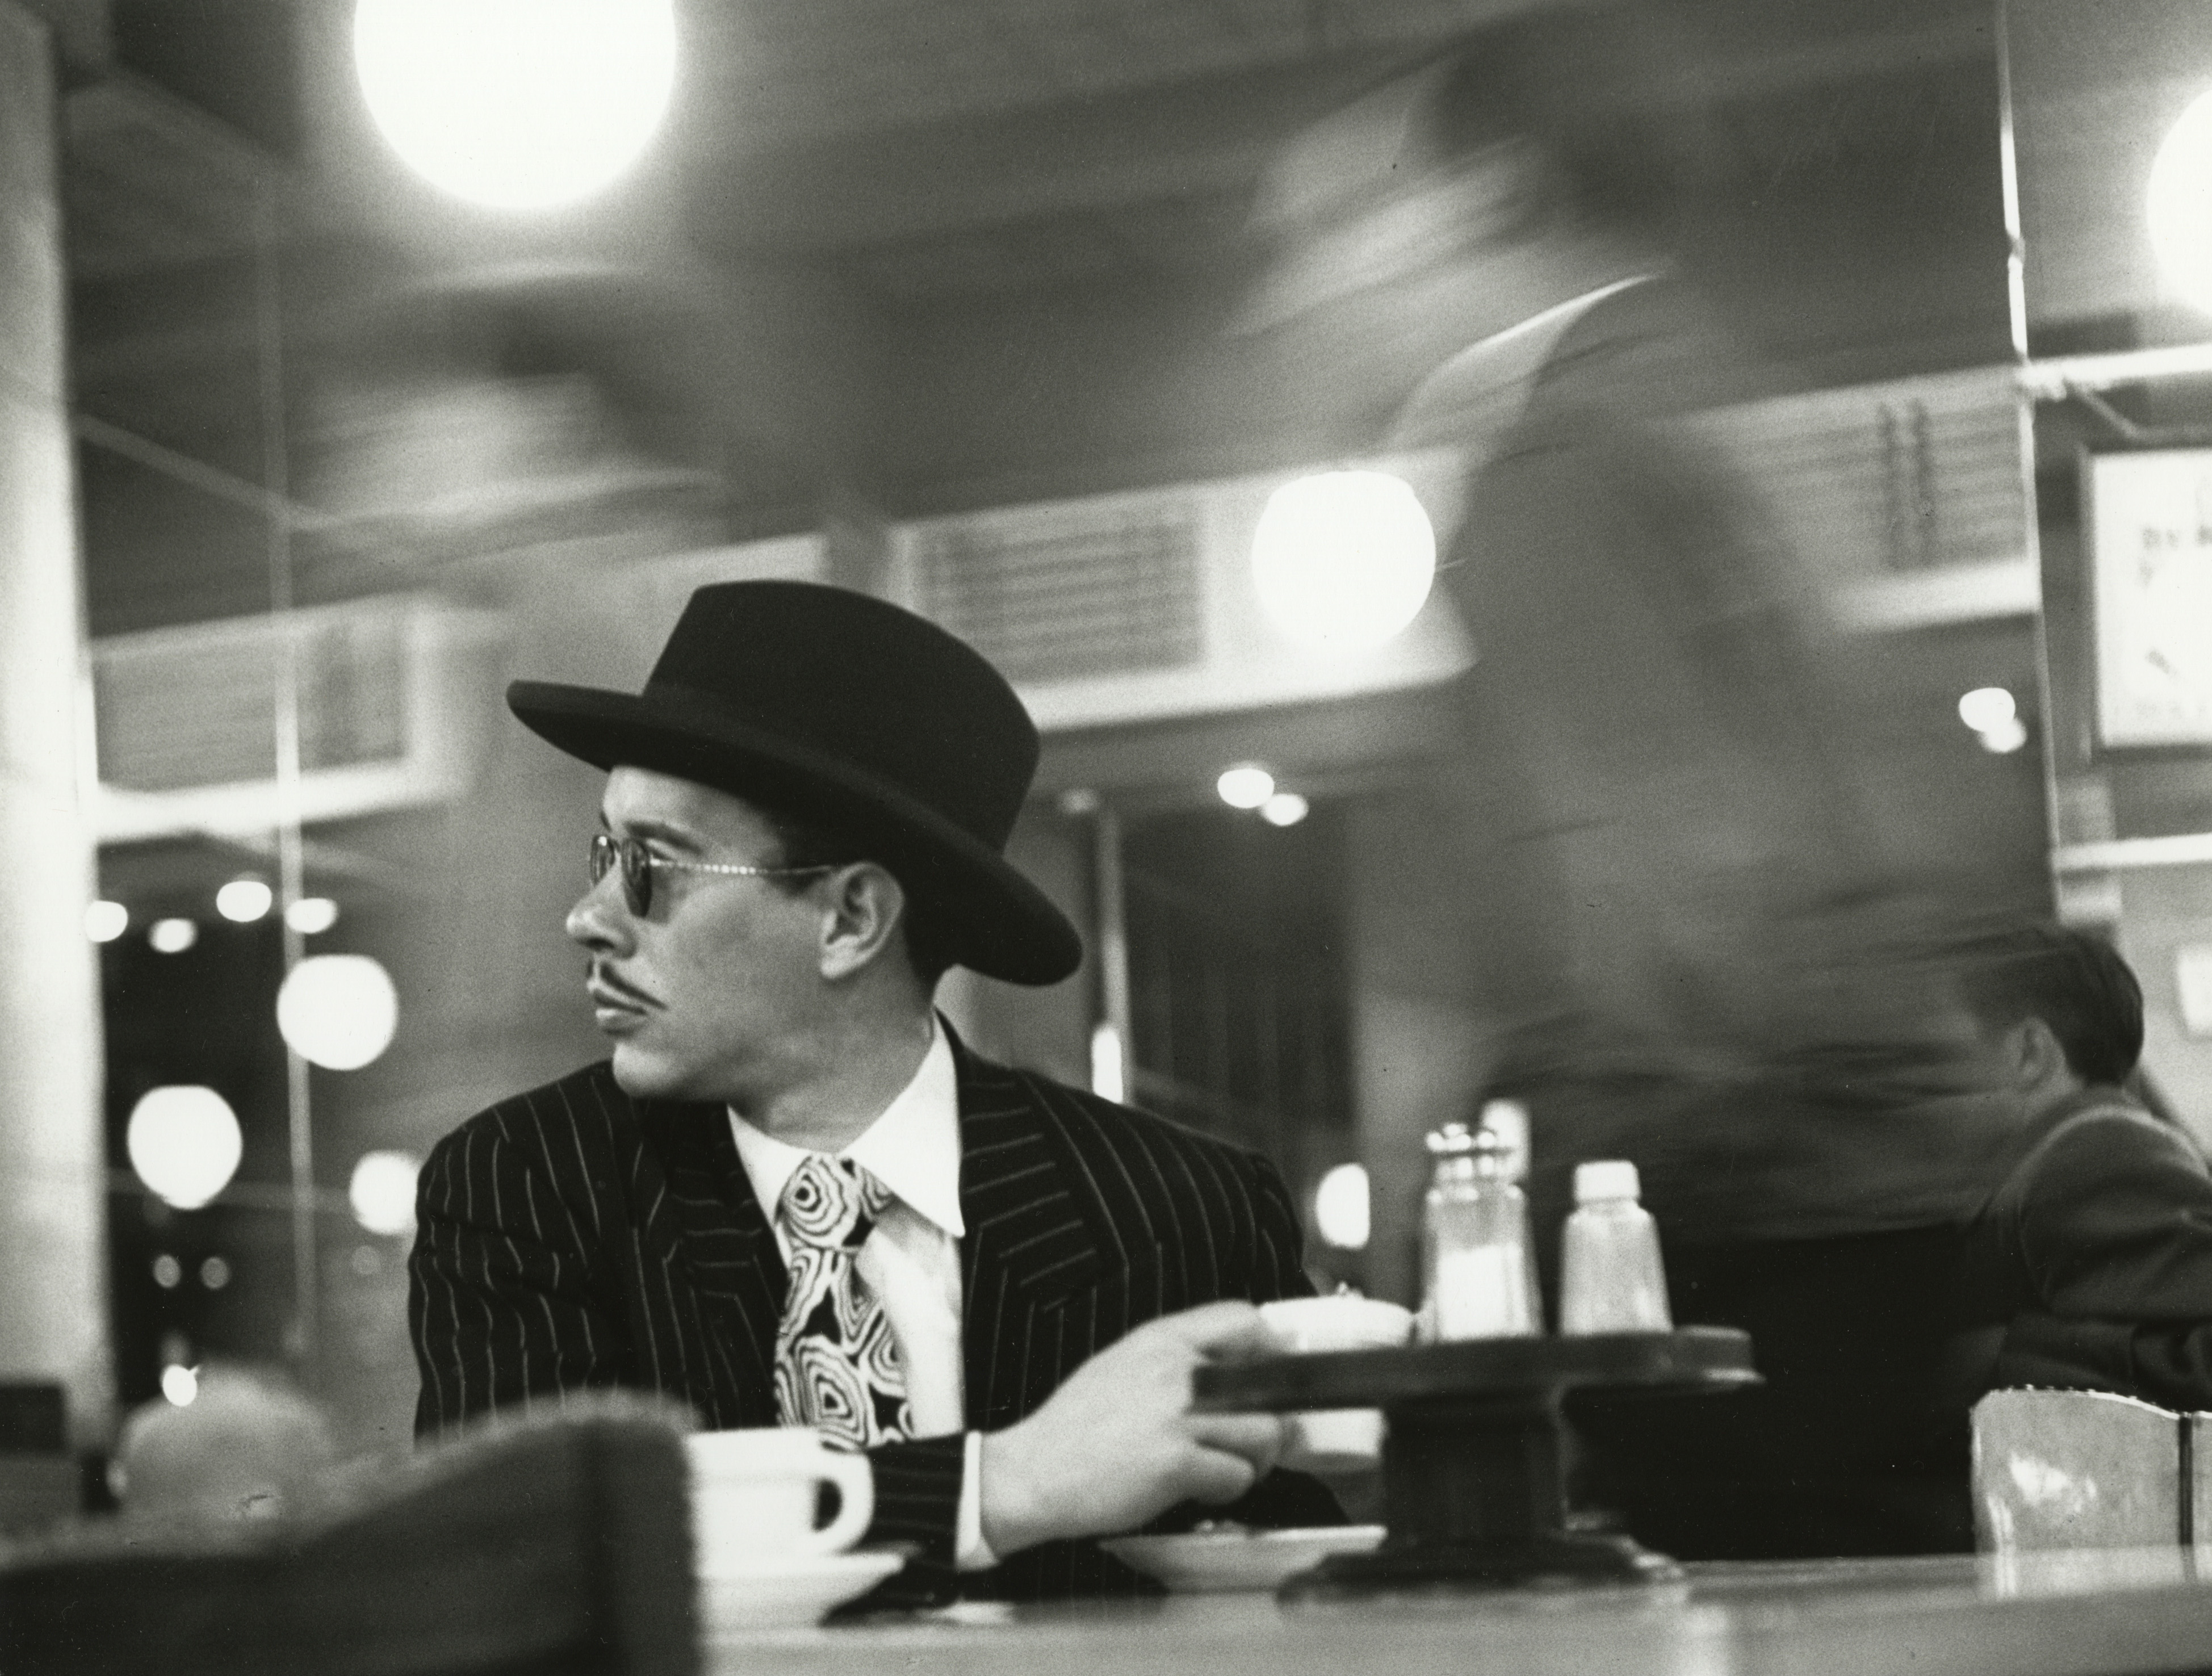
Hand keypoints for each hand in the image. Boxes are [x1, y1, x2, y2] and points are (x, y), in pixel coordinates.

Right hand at [977, 1301, 1285, 1556]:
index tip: (1268, 1376)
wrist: (1032, 1472)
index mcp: (1160, 1339)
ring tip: (1229, 1468)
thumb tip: (1224, 1373)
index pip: (1241, 1319)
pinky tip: (1201, 1490)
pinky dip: (1227, 1489)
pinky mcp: (1175, 1463)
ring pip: (1263, 1434)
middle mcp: (1174, 1370)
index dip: (1267, 1350)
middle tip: (1253, 1439)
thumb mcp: (1120, 1366)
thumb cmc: (1073, 1427)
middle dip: (1269, 1419)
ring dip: (1255, 1460)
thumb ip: (1171, 1362)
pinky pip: (1235, 1476)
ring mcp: (1177, 1417)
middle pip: (1266, 1384)